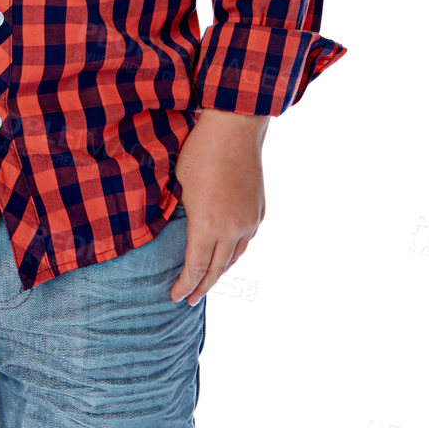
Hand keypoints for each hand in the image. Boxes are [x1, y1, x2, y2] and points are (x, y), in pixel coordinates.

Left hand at [170, 109, 267, 305]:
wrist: (235, 127)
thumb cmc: (200, 151)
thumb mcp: (178, 184)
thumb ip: (177, 214)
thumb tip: (169, 230)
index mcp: (208, 226)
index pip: (195, 268)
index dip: (184, 285)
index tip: (174, 296)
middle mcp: (233, 229)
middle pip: (217, 270)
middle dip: (202, 287)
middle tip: (189, 300)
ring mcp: (249, 221)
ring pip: (235, 257)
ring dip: (220, 271)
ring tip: (207, 280)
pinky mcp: (259, 210)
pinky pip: (246, 240)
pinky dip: (234, 252)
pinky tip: (226, 253)